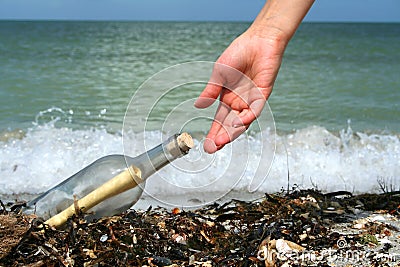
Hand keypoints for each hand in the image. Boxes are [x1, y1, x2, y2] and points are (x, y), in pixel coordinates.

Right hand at [195, 30, 284, 152]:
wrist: (258, 40)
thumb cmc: (238, 53)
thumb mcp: (219, 74)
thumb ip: (210, 91)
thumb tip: (198, 105)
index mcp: (227, 98)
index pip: (220, 120)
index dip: (214, 132)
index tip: (206, 145)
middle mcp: (239, 102)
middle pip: (230, 125)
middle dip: (221, 137)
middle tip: (212, 149)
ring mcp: (251, 100)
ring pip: (242, 122)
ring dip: (232, 132)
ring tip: (221, 141)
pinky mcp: (262, 94)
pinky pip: (255, 110)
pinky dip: (246, 117)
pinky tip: (237, 123)